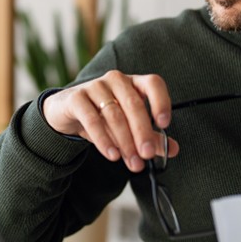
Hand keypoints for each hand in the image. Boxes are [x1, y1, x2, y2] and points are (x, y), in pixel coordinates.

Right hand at [43, 70, 178, 172]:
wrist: (67, 112)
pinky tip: (112, 154)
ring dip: (125, 141)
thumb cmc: (103, 116)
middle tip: (147, 154)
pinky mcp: (77, 98)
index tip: (164, 124)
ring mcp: (95, 86)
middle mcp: (116, 80)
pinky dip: (104, 140)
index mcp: (133, 83)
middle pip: (134, 104)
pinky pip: (92, 119)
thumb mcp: (128, 127)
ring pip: (114, 114)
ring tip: (131, 161)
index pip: (153, 83)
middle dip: (142, 132)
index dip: (161, 102)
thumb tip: (173, 149)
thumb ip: (151, 137)